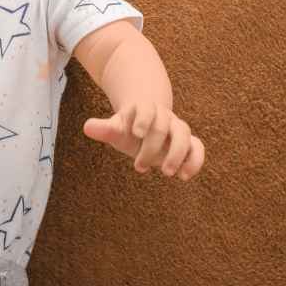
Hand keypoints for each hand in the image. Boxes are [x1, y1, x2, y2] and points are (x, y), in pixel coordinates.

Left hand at [83, 101, 204, 180]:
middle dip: (151, 147)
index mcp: (145, 110)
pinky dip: (195, 161)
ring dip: (176, 153)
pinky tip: (185, 176)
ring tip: (167, 173)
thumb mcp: (117, 129)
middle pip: (163, 125)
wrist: (149, 125)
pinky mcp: (189, 143)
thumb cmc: (130, 129)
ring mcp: (177, 129)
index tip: (136, 133)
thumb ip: (105, 129)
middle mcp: (164, 117)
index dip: (143, 119)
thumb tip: (86, 127)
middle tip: (138, 167)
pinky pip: (198, 148)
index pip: (146, 109)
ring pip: (184, 134)